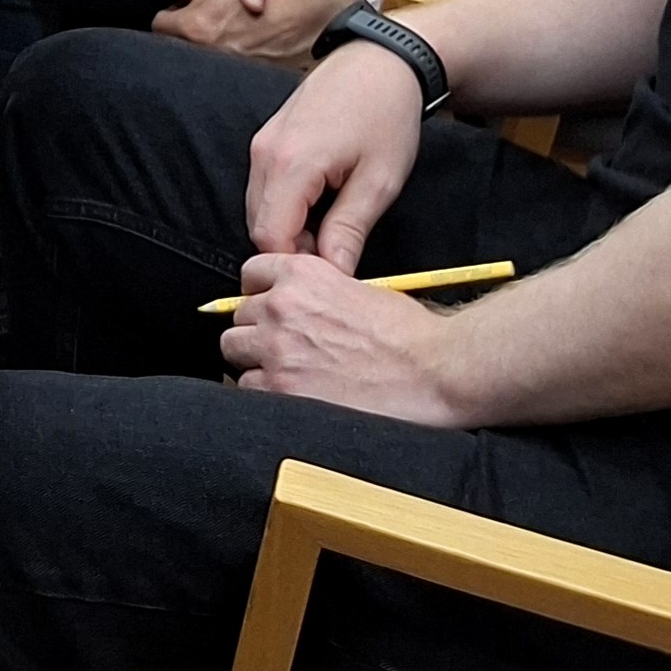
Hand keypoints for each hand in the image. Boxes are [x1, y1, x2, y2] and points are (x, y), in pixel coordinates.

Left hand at [154, 0, 348, 63]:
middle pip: (174, 45)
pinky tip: (240, 45)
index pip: (159, 24)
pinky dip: (225, 59)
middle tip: (198, 20)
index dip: (169, 12)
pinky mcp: (246, 78)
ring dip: (203, 46)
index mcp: (195, 27)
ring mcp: (225, 68)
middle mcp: (205, 52)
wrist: (315, 14)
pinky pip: (222, 70)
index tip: (181, 7)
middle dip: (181, 32)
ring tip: (221, 32)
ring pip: (197, 58)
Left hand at [218, 252, 462, 421]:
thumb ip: (316, 293)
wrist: (436, 369)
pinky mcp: (281, 387)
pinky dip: (265, 393)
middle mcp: (282, 307)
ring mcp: (277, 347)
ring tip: (289, 374)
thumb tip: (295, 307)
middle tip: (285, 350)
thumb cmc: (410, 334)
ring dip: (256, 362)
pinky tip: (294, 394)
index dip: (260, 295)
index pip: (250, 276)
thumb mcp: (358, 289)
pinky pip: (247, 387)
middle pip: (239, 318)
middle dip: (258, 332)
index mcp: (303, 275)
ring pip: (234, 351)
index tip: (270, 310)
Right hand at [244, 39, 425, 262]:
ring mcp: (260, 145)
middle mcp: (263, 155)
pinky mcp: (265, 140)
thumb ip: (349, 230)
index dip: (298, 262)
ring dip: (289, 227)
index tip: (331, 270)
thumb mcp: (379, 181)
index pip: (269, 238)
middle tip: (337, 250)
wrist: (381, 62)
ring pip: (258, 208)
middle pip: (258, 225)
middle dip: (293, 247)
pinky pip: (264, 187)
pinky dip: (286, 206)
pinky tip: (321, 202)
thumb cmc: (386, 116)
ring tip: (333, 225)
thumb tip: (335, 271)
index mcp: (290, 165)